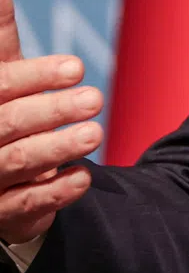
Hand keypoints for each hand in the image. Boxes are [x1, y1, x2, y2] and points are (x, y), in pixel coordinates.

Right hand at [0, 0, 103, 243]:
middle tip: (95, 99)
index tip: (76, 67)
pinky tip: (83, 176)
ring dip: (58, 148)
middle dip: (51, 112)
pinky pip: (25, 205)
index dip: (36, 76)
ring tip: (95, 133)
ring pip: (17, 163)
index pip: (0, 86)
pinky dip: (56, 191)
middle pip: (7, 125)